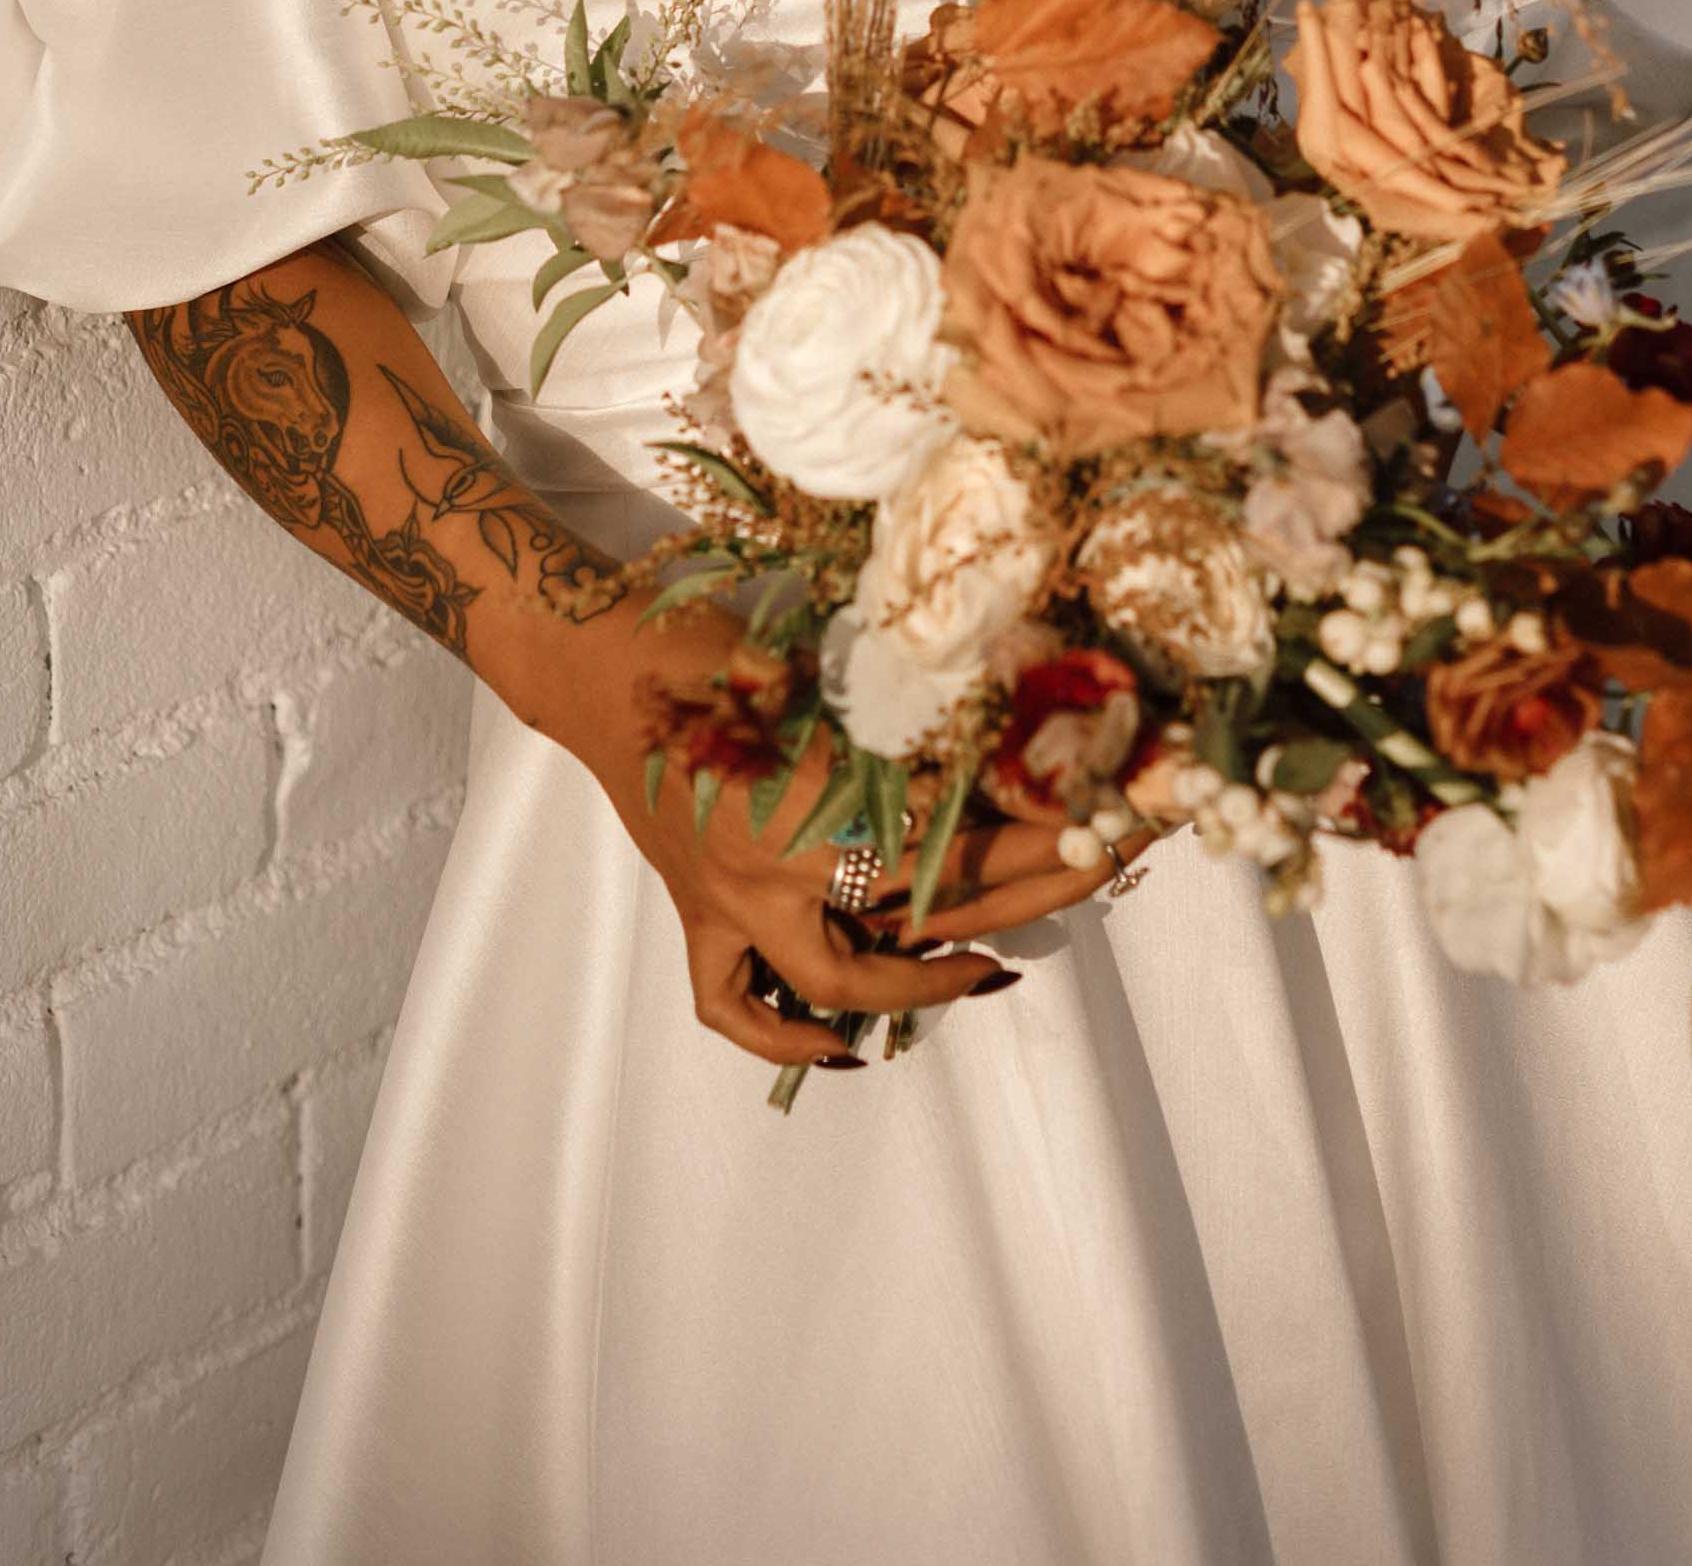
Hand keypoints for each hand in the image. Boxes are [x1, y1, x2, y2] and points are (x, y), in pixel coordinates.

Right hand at [547, 595, 1172, 1073]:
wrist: (600, 668)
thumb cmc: (706, 644)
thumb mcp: (811, 660)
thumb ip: (892, 709)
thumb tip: (997, 722)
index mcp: (810, 789)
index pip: (944, 826)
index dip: (1025, 825)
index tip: (1091, 814)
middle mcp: (774, 865)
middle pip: (916, 907)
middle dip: (1013, 895)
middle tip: (1084, 878)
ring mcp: (731, 904)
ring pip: (835, 980)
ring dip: (919, 982)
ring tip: (988, 970)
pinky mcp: (700, 919)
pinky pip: (736, 1007)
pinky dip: (787, 1038)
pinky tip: (844, 1047)